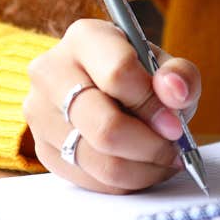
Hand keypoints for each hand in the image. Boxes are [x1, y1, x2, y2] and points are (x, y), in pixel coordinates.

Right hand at [23, 18, 200, 192]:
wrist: (100, 88)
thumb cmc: (137, 74)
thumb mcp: (165, 65)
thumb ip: (179, 74)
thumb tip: (174, 91)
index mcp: (85, 37)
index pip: (118, 74)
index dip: (153, 105)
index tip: (175, 124)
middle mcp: (51, 72)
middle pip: (105, 126)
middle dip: (150, 146)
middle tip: (174, 150)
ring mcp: (40, 113)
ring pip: (98, 160)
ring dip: (142, 170)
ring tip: (163, 161)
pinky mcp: (43, 149)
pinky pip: (90, 180)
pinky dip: (125, 182)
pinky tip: (142, 168)